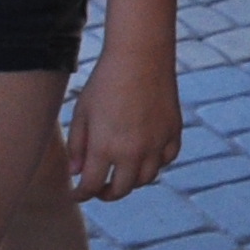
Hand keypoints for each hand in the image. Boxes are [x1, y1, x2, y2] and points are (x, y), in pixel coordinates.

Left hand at [67, 46, 183, 200]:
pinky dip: (156, 163)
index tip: (76, 193)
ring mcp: (157, 143)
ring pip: (146, 178)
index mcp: (105, 148)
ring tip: (122, 173)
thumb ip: (77, 146)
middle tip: (100, 189)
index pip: (91, 186)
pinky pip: (167, 158)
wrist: (140, 56)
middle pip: (121, 189)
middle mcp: (133, 151)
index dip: (81, 193)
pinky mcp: (174, 131)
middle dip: (107, 193)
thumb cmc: (105, 82)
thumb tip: (76, 172)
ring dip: (132, 180)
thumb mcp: (82, 113)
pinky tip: (146, 155)